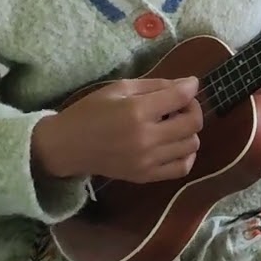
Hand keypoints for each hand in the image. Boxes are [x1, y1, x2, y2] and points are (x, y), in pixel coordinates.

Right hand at [32, 77, 206, 182]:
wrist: (67, 147)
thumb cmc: (91, 111)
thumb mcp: (120, 88)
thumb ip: (156, 85)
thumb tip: (189, 84)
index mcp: (136, 112)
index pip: (181, 97)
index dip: (191, 87)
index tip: (189, 84)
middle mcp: (146, 138)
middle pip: (193, 123)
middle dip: (193, 108)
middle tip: (180, 104)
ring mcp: (147, 161)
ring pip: (192, 144)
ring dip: (189, 130)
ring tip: (173, 124)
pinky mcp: (145, 176)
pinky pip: (182, 168)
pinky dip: (186, 154)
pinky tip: (176, 144)